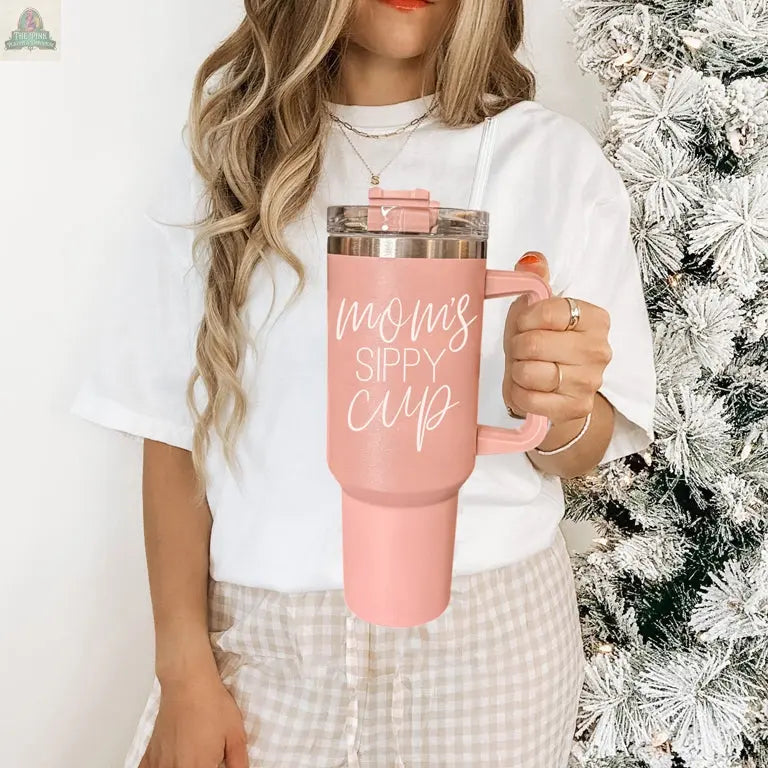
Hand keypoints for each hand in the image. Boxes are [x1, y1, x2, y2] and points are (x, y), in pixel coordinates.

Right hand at [138, 673, 248, 767]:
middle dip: (199, 767)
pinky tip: (170, 761)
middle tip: (206, 758)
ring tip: (191, 757)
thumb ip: (238, 762)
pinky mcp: (149, 756)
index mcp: (200, 767)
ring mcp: (160, 764)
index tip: (215, 764)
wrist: (189, 683)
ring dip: (180, 767)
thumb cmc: (212, 705)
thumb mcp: (236, 734)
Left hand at [502, 252, 611, 426]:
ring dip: (516, 370)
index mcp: (595, 319)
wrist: (557, 390)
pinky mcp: (575, 408)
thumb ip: (536, 280)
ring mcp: (589, 381)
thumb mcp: (537, 309)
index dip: (525, 318)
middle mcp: (599, 350)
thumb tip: (530, 261)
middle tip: (522, 350)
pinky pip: (530, 399)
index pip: (549, 311)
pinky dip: (518, 394)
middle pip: (535, 344)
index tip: (524, 324)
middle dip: (517, 347)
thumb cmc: (546, 344)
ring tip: (524, 368)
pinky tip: (525, 387)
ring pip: (530, 372)